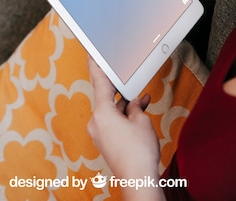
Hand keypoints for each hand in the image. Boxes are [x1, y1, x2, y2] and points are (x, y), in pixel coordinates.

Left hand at [87, 57, 164, 200]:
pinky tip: (137, 114)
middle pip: (107, 98)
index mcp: (101, 113)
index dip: (97, 66)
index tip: (93, 54)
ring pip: (112, 111)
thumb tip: (133, 104)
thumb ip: (135, 107)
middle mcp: (96, 122)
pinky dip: (124, 117)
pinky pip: (113, 122)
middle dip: (121, 91)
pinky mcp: (105, 142)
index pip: (99, 82)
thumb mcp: (141, 121)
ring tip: (142, 102)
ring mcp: (99, 133)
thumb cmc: (138, 152)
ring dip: (126, 106)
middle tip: (130, 80)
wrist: (138, 179)